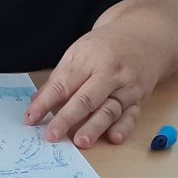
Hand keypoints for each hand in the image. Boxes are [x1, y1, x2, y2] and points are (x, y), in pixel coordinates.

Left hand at [23, 24, 160, 148]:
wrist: (147, 35)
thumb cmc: (107, 46)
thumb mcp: (79, 52)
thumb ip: (59, 78)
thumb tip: (37, 103)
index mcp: (89, 59)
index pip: (63, 84)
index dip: (45, 103)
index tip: (30, 119)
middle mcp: (109, 73)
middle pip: (86, 98)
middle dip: (67, 118)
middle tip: (52, 135)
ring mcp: (126, 87)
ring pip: (109, 109)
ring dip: (95, 127)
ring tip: (81, 142)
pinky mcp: (139, 99)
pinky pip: (132, 115)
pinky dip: (124, 128)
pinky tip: (113, 138)